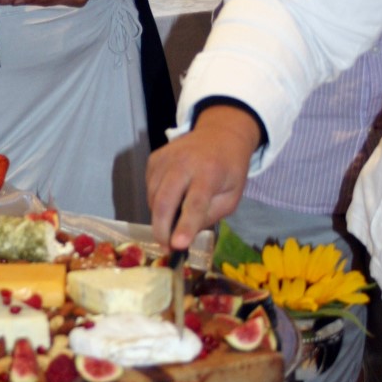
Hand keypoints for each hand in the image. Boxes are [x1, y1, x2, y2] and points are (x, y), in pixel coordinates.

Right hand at [147, 105, 262, 249]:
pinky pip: (149, 188)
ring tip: (173, 222)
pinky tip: (170, 200)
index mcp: (209, 172)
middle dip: (161, 229)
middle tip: (166, 247)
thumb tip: (184, 235)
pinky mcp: (153, 159)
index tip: (177, 246)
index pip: (195, 203)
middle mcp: (183, 162)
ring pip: (153, 198)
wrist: (220, 133)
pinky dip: (156, 201)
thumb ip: (210, 216)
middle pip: (164, 201)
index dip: (185, 225)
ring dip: (159, 217)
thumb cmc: (229, 169)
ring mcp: (165, 159)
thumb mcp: (232, 196)